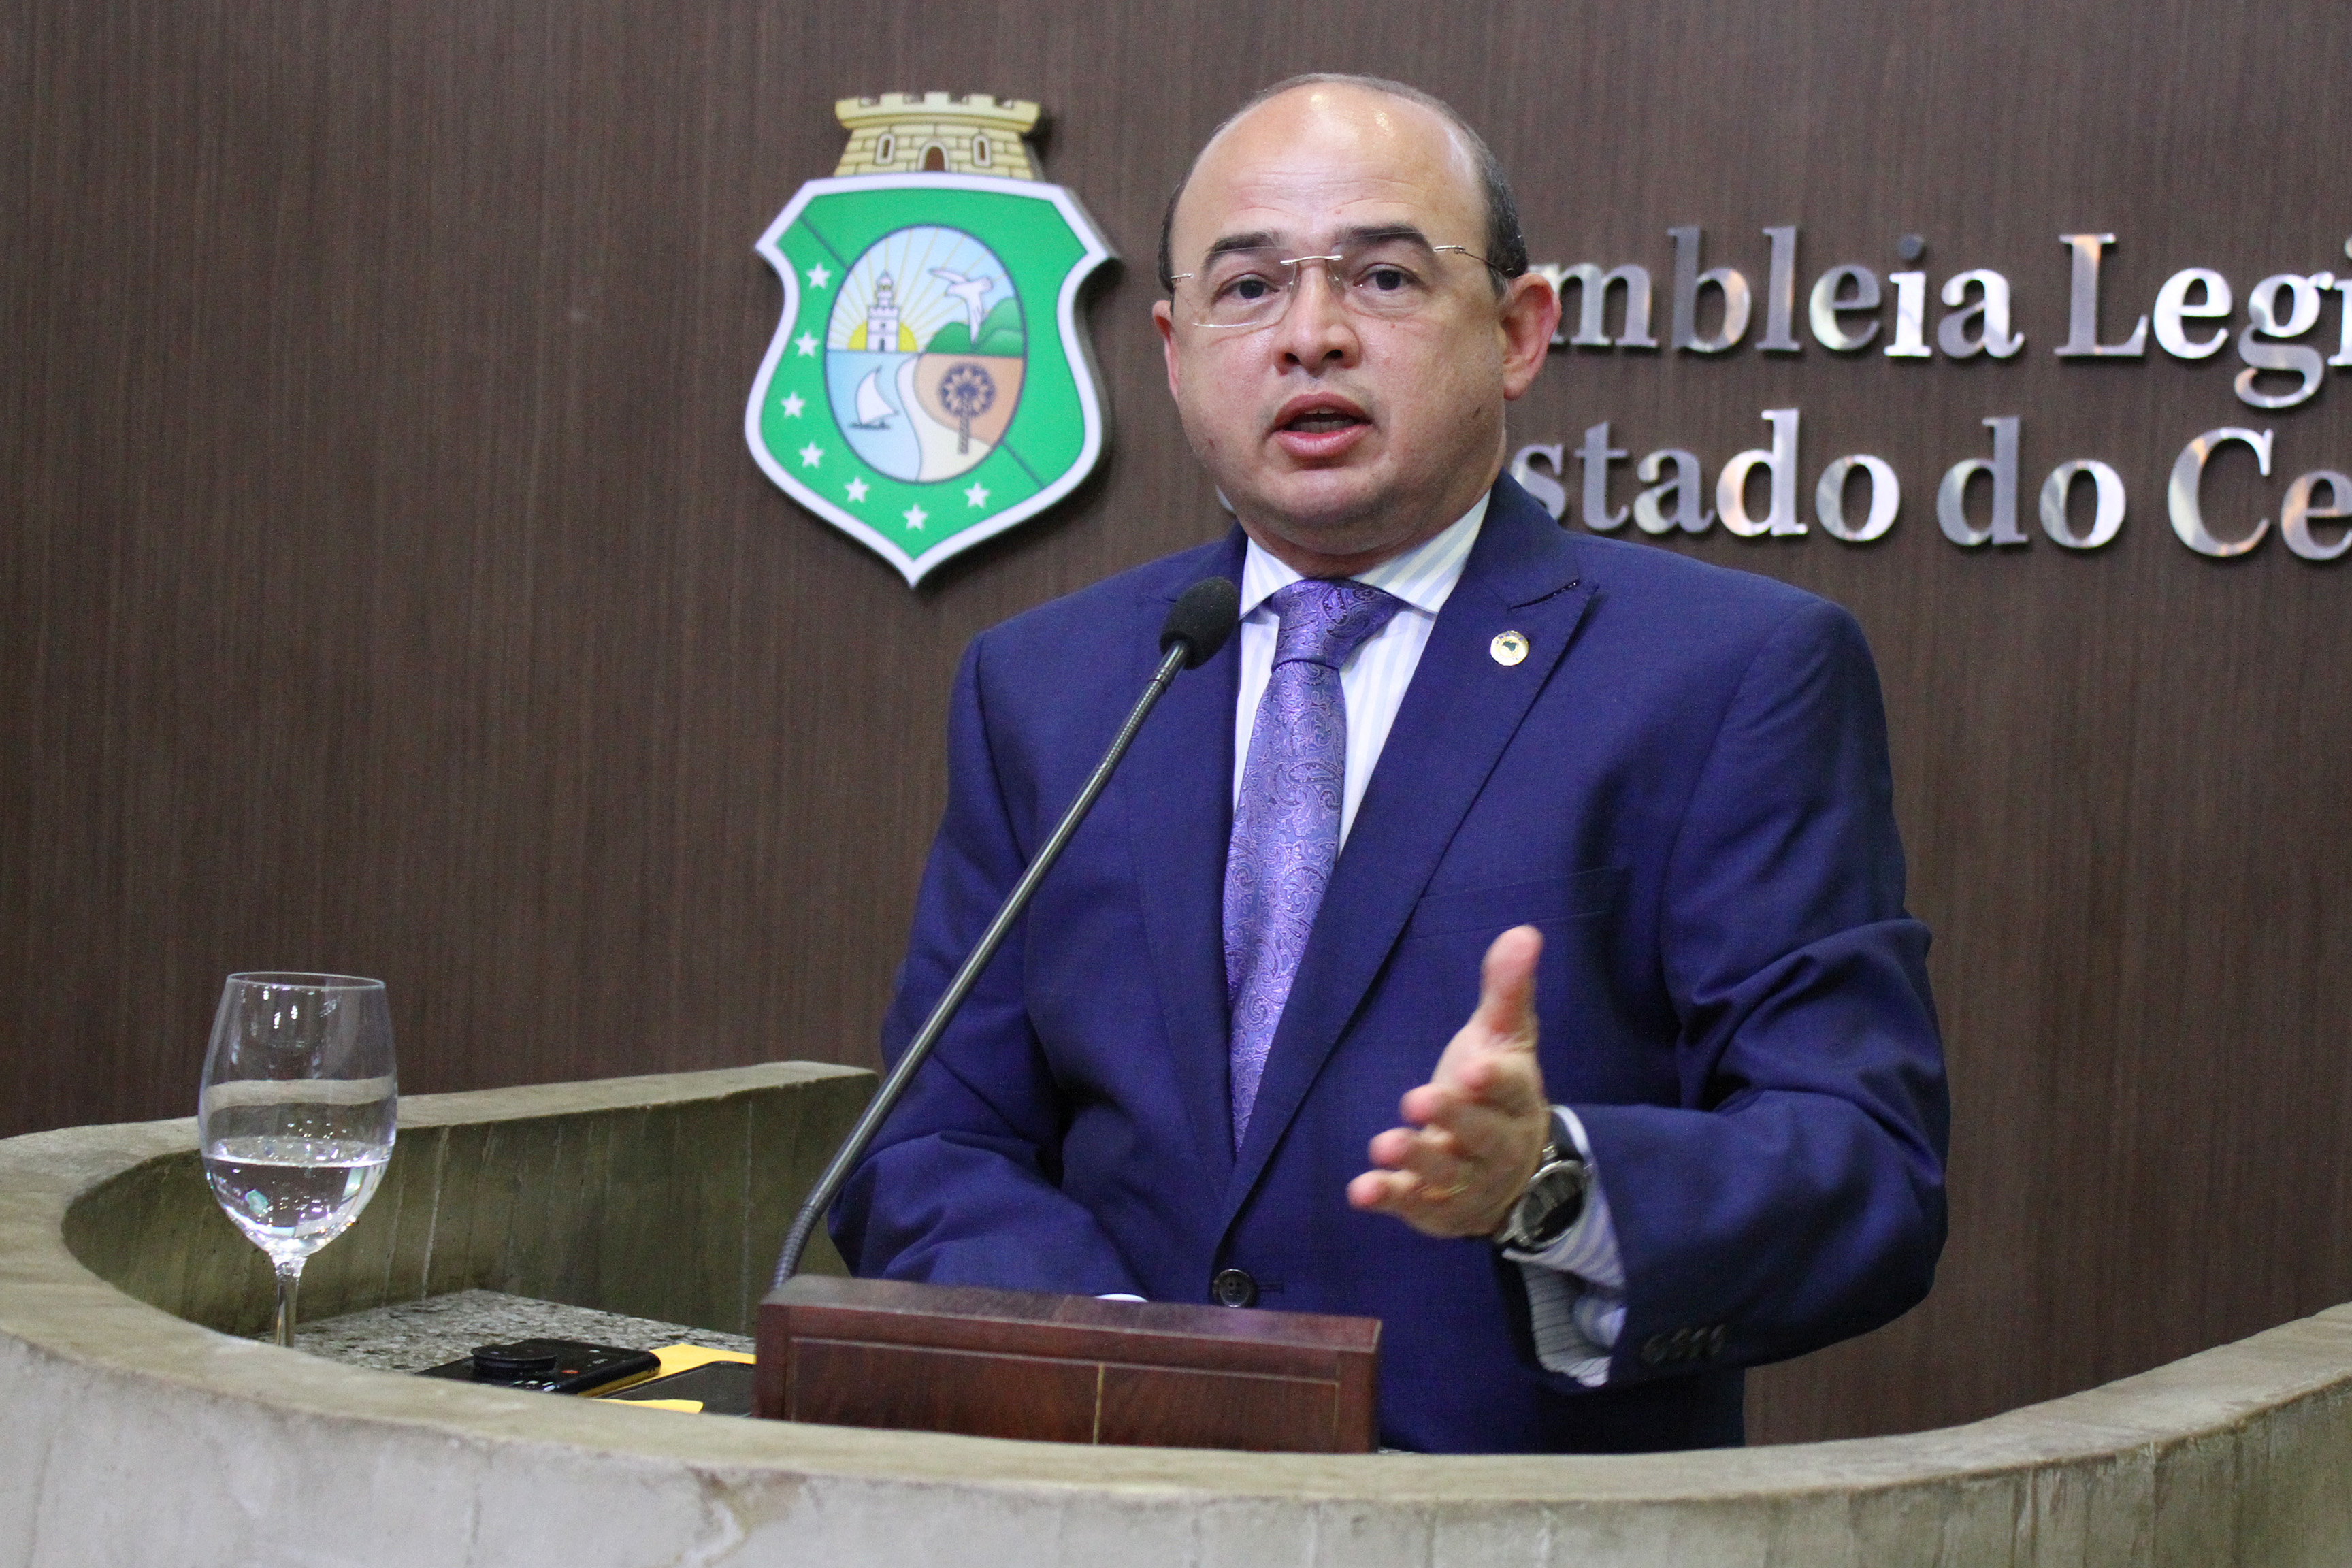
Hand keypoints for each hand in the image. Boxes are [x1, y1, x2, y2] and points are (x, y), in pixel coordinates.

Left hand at [1347, 925, 1552, 1237]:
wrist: (1511, 1173)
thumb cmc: (1495, 1093)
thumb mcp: (1503, 1038)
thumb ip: (1506, 990)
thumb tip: (1524, 931)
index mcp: (1516, 1098)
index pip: (1510, 1087)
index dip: (1492, 1081)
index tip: (1473, 1068)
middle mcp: (1498, 1144)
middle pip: (1480, 1134)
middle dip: (1453, 1118)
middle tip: (1418, 1099)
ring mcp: (1469, 1181)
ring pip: (1447, 1173)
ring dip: (1416, 1159)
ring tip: (1383, 1145)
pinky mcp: (1438, 1208)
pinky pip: (1415, 1205)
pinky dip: (1389, 1198)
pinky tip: (1360, 1190)